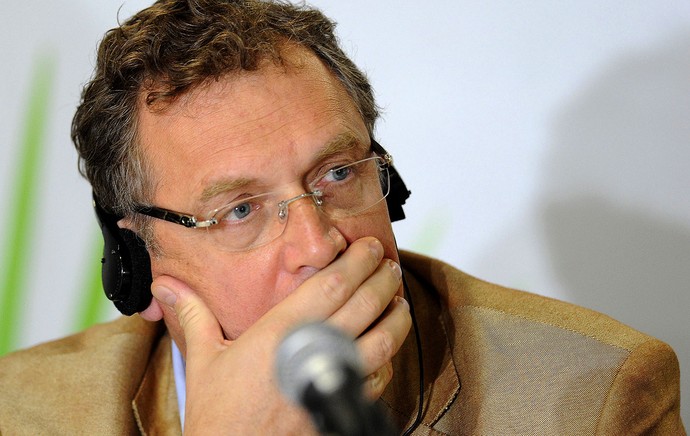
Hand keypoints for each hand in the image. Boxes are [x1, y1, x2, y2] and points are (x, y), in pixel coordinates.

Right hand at [151, 237, 410, 433]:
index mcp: (280, 332)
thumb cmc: (219, 417)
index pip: (331, 284)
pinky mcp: (341, 405)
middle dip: (383, 279)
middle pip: (364, 304)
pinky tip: (387, 347)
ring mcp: (331, 380)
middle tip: (389, 264)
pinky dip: (388, 357)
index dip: (356, 261)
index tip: (367, 247)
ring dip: (396, 316)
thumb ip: (194, 317)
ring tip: (399, 300)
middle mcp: (312, 351)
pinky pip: (378, 377)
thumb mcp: (204, 361)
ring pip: (382, 340)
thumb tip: (169, 287)